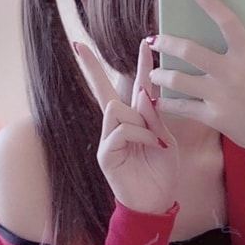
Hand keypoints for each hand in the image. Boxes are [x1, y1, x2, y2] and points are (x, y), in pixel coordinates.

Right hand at [75, 39, 177, 214]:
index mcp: (137, 120)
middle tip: (78, 46)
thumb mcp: (166, 139)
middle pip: (105, 90)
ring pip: (116, 108)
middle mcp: (119, 126)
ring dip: (139, 119)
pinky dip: (138, 134)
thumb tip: (144, 90)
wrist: (157, 201)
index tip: (143, 42)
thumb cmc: (162, 171)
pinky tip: (149, 145)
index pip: (135, 86)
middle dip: (92, 68)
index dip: (139, 65)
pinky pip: (120, 130)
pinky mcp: (105, 153)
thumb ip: (155, 117)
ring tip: (153, 140)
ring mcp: (108, 138)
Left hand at [148, 0, 244, 150]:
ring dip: (160, 75)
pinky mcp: (213, 116)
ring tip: (154, 74)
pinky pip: (182, 107)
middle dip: (166, 43)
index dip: (209, 2)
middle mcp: (231, 73)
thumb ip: (237, 51)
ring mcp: (220, 96)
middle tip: (154, 40)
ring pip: (178, 80)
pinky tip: (157, 100)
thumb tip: (209, 32)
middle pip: (189, 51)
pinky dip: (166, 104)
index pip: (226, 20)